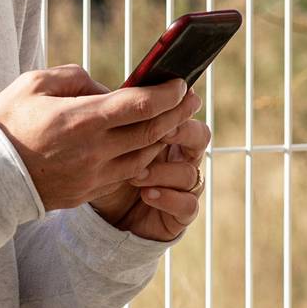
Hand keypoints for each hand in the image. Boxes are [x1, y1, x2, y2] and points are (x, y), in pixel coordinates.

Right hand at [0, 64, 201, 213]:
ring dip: (163, 137)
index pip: (139, 105)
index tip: (180, 82)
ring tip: (173, 120)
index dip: (166, 93)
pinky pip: (127, 174)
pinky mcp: (89, 191)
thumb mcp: (35, 83)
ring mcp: (94, 175)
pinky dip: (143, 157)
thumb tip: (106, 89)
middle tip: (191, 98)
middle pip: (151, 131)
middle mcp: (95, 150)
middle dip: (176, 113)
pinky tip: (146, 144)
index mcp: (82, 120)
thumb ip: (76, 78)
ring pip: (145, 156)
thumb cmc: (6, 120)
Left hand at [88, 107, 210, 241]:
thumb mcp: (109, 142)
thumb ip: (117, 120)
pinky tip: (147, 195)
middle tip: (160, 133)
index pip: (184, 112)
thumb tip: (106, 92)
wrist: (106, 215)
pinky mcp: (182, 213)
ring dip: (162, 171)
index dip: (176, 106)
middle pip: (200, 135)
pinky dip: (169, 198)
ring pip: (190, 172)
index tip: (160, 103)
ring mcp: (185, 185)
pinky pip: (189, 204)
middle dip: (182, 132)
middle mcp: (182, 157)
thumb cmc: (108, 170)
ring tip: (135, 175)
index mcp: (168, 134)